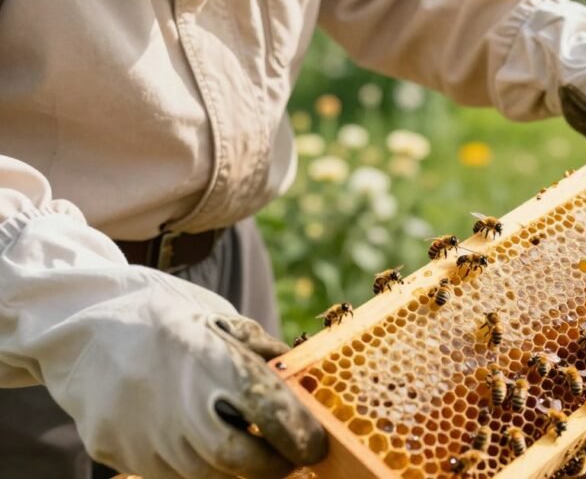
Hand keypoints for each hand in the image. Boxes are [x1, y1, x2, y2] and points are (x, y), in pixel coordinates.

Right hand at [56, 277, 326, 478]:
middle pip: (238, 458)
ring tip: (241, 439)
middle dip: (272, 465)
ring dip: (234, 464)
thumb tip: (305, 385)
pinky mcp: (115, 450)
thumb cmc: (160, 316)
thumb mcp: (215, 317)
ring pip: (206, 472)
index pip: (265, 407)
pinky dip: (194, 462)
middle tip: (290, 457)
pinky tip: (195, 437)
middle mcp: (173, 401)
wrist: (77, 322)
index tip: (316, 443)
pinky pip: (168, 472)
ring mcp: (140, 432)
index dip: (296, 432)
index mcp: (205, 357)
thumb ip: (258, 354)